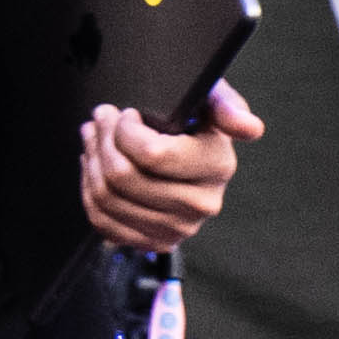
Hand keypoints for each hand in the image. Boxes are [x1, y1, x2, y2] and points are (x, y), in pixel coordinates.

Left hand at [85, 81, 267, 250]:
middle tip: (101, 119)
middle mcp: (203, 204)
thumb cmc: (193, 115)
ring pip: (106, 198)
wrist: (186, 147)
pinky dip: (88, 189)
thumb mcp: (210, 97)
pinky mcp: (155, 241)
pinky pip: (102, 221)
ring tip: (95, 138)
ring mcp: (179, 228)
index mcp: (218, 166)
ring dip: (91, 161)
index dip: (125, 130)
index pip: (151, 154)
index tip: (126, 114)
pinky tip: (96, 166)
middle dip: (102, 140)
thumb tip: (249, 127)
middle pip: (122, 177)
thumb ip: (226, 105)